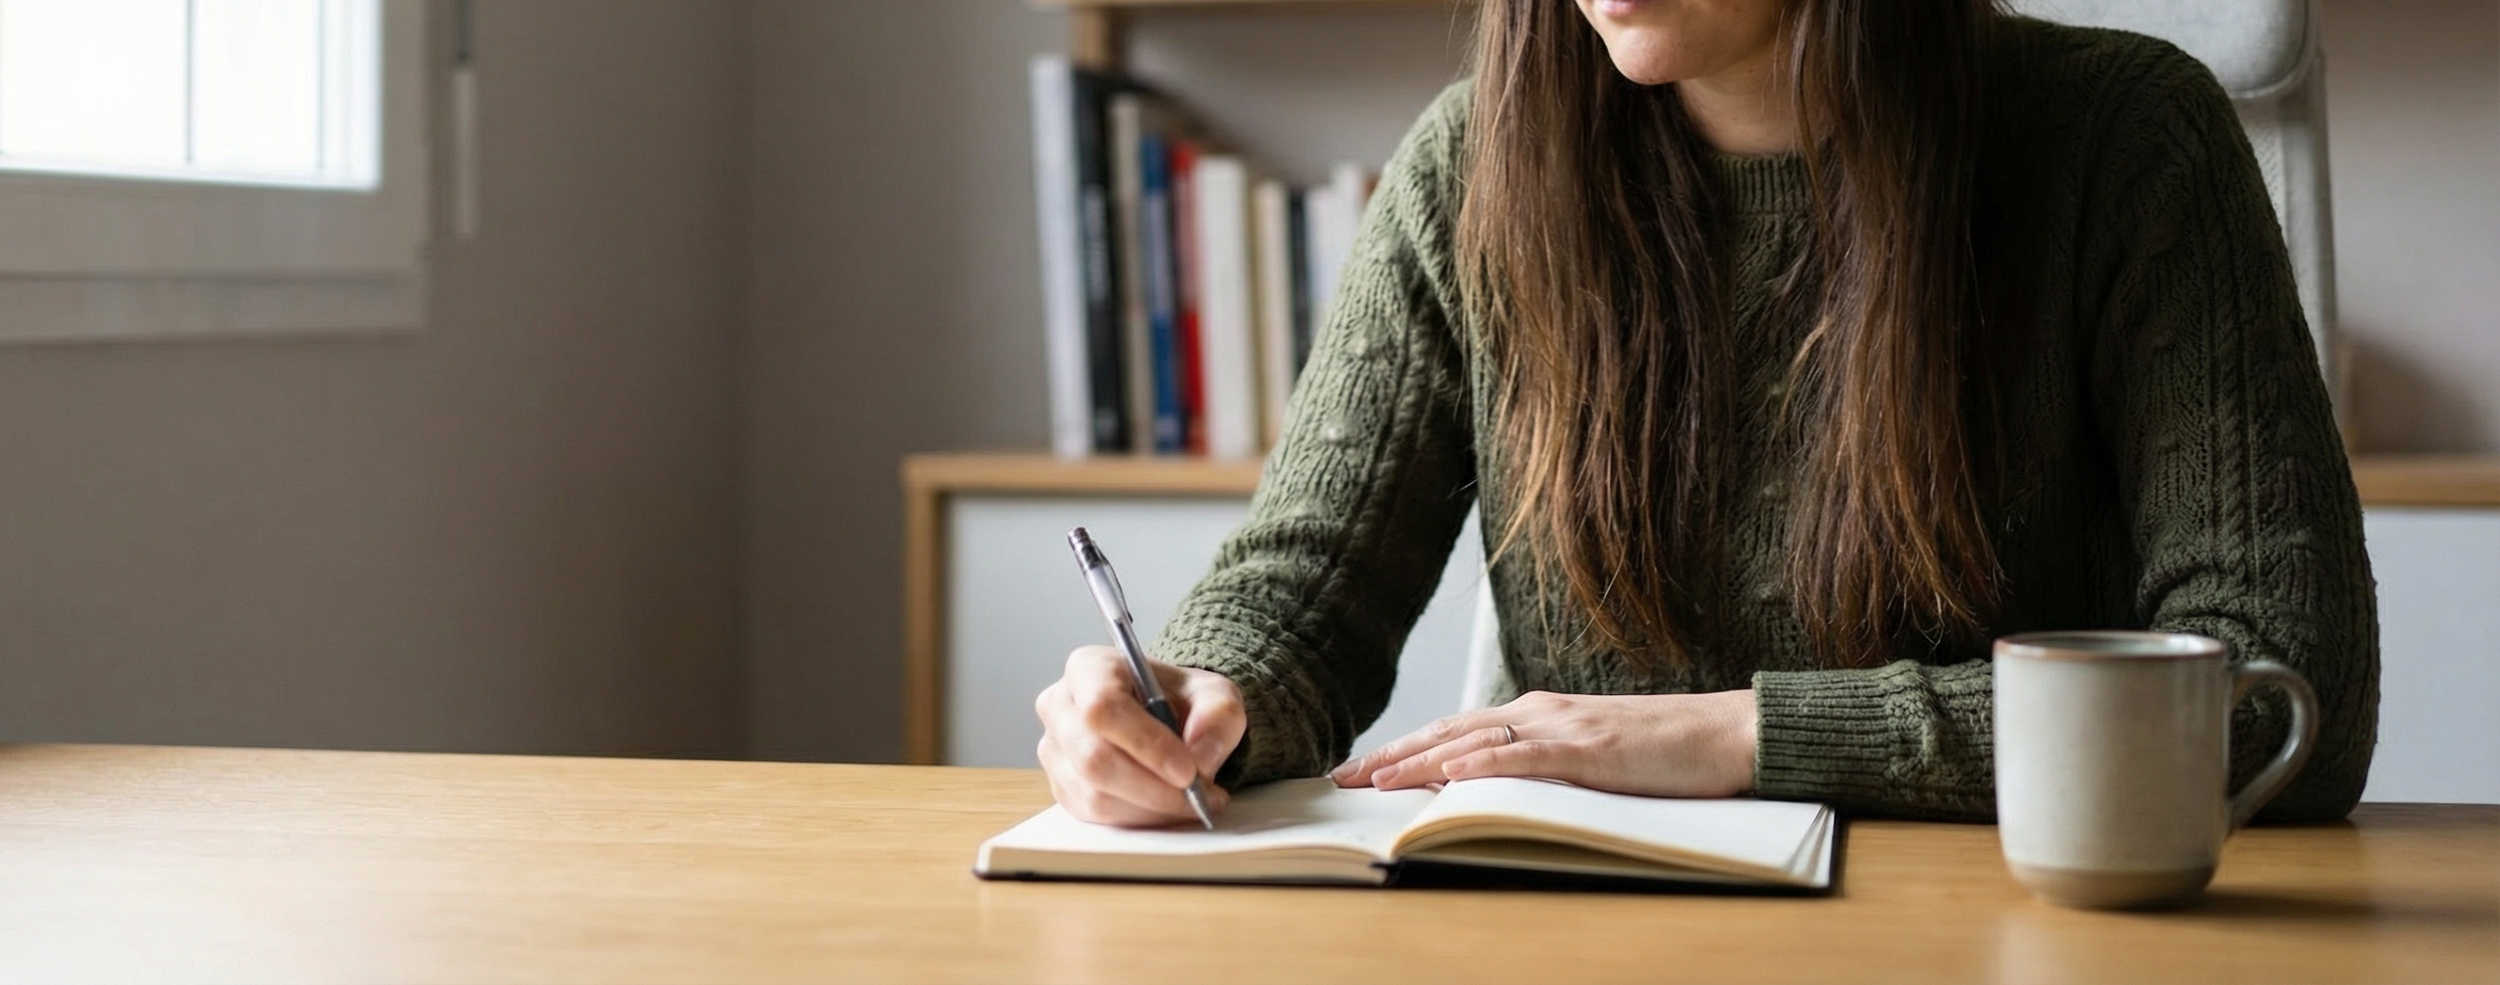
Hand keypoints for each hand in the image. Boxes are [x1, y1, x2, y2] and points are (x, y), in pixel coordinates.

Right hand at [1035, 645, 1245, 826]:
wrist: (1164, 716)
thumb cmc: (1180, 699)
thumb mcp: (1214, 694)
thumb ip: (1217, 718)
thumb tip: (1200, 762)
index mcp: (1089, 668)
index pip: (1103, 706)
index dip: (1145, 743)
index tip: (1187, 770)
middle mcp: (1060, 706)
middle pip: (1094, 758)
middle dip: (1152, 787)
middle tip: (1198, 797)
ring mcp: (1055, 750)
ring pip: (1094, 794)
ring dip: (1150, 808)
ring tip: (1192, 802)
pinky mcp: (1061, 786)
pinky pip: (1095, 815)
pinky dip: (1138, 819)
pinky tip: (1167, 807)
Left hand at [1329, 689, 1757, 797]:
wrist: (1728, 732)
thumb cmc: (1667, 752)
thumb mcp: (1593, 758)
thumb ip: (1545, 768)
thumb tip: (1495, 791)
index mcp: (1540, 714)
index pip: (1456, 731)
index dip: (1405, 749)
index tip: (1363, 768)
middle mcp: (1540, 712)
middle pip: (1448, 733)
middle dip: (1391, 755)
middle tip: (1342, 776)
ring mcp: (1562, 727)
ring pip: (1471, 743)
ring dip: (1417, 762)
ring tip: (1372, 779)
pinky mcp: (1587, 750)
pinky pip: (1521, 759)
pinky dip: (1479, 767)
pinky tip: (1447, 777)